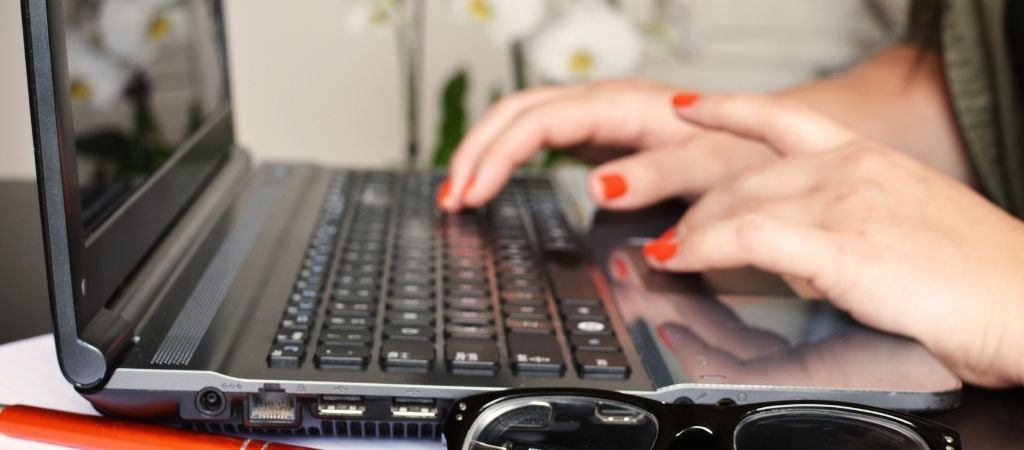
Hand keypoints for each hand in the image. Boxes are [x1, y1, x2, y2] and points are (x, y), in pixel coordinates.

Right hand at [438, 78, 777, 210]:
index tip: (472, 195)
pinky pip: (538, 135)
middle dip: (476, 152)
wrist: (768, 139)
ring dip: (484, 152)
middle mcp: (605, 103)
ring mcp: (599, 116)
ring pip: (522, 119)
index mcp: (625, 106)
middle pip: (517, 112)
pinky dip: (507, 157)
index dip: (497, 157)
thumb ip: (658, 174)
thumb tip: (598, 185)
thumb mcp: (710, 168)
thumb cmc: (744, 153)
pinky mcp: (600, 134)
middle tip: (450, 199)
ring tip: (458, 191)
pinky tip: (492, 180)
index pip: (539, 123)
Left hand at [642, 93, 1023, 386]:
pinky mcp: (840, 245)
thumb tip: (798, 248)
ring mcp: (844, 202)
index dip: (727, 109)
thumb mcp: (903, 227)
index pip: (782, 119)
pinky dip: (702, 248)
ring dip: (692, 233)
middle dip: (700, 208)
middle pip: (745, 175)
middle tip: (673, 233)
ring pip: (738, 203)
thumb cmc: (977, 277)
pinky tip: (681, 259)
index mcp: (868, 158)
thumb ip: (846, 223)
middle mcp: (851, 168)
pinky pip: (748, 238)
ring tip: (667, 253)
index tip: (689, 108)